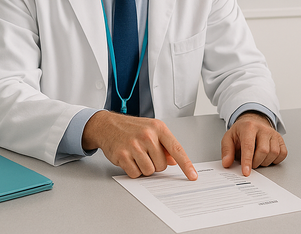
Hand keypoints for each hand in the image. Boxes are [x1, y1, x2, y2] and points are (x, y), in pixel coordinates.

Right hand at [82, 111, 196, 179]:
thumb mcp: (152, 129)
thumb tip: (174, 161)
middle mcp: (148, 136)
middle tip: (146, 154)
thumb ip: (165, 145)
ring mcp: (134, 145)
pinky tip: (129, 160)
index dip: (186, 164)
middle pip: (162, 165)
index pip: (177, 149)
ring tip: (137, 156)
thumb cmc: (131, 128)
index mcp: (159, 128)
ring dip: (144, 168)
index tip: (192, 175)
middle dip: (155, 164)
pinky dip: (133, 171)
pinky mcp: (122, 155)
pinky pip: (135, 174)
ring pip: (149, 171)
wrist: (107, 125)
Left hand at [221, 112, 286, 175]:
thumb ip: (227, 151)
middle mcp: (263, 129)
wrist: (253, 122)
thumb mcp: (229, 138)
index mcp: (249, 127)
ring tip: (257, 159)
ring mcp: (273, 133)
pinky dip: (275, 160)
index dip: (247, 161)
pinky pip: (282, 153)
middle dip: (256, 162)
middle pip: (263, 151)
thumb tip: (227, 163)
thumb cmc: (241, 131)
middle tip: (250, 163)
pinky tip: (267, 157)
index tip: (246, 172)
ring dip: (265, 162)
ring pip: (274, 153)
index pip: (249, 146)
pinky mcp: (280, 139)